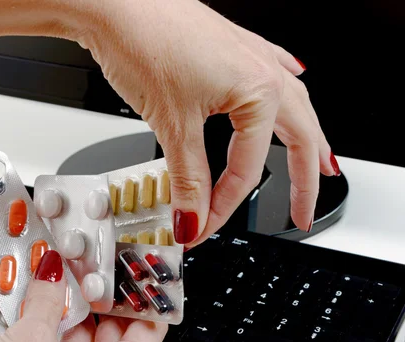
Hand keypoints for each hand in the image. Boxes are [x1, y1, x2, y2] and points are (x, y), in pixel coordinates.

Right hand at [0, 250, 167, 341]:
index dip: (143, 297)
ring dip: (73, 310)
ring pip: (85, 340)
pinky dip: (53, 326)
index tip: (133, 271)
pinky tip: (41, 304)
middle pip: (115, 332)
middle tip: (90, 268)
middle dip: (101, 298)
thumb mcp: (29, 340)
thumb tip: (53, 273)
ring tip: (62, 279)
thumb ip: (47, 299)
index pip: (148, 330)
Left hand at [73, 0, 340, 246]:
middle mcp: (264, 72)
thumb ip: (187, 179)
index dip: (223, 206)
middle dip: (304, 181)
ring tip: (315, 163)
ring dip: (305, 139)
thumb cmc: (145, 41)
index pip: (247, 169)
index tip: (202, 227)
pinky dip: (283, 98)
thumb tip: (193, 218)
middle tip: (303, 213)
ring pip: (293, 108)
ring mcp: (251, 57)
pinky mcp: (231, 50)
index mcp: (259, 92)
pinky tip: (289, 99)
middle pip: (299, 138)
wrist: (116, 3)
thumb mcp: (172, 124)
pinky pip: (273, 77)